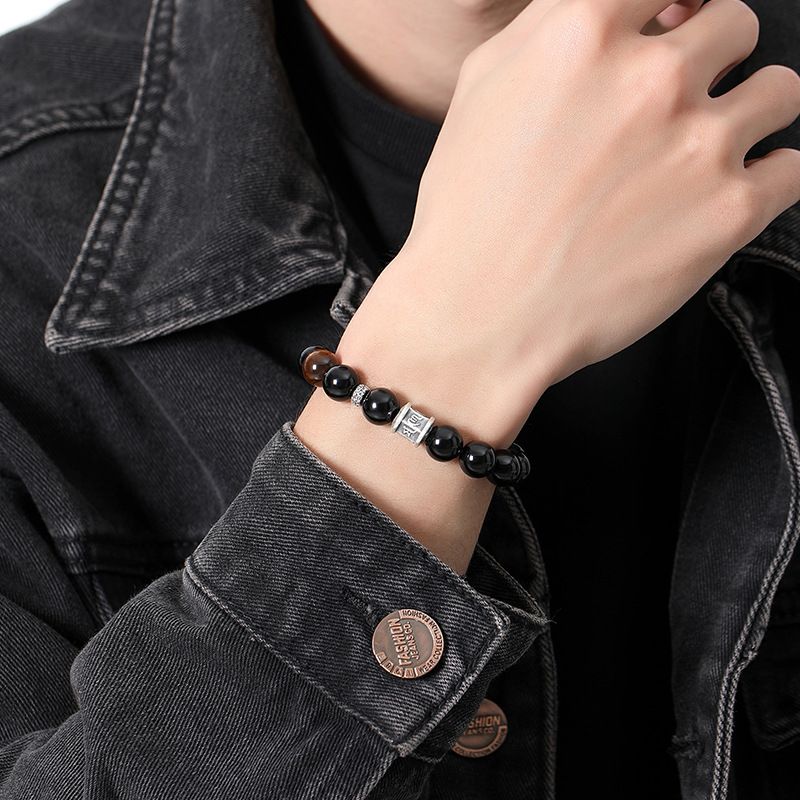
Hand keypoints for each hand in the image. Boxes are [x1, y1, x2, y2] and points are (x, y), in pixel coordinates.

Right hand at [339, 0, 799, 445]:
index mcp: (584, 34)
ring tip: (708, 150)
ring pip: (780, 88)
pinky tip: (728, 192)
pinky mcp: (731, 212)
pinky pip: (795, 167)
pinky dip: (770, 176)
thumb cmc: (469, 214)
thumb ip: (549, 28)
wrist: (480, 314)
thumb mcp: (482, 90)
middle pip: (735, 23)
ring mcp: (700, 144)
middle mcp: (652, 77)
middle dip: (712, 58)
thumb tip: (614, 11)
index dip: (674, 6)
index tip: (674, 27)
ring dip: (750, 111)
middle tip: (679, 105)